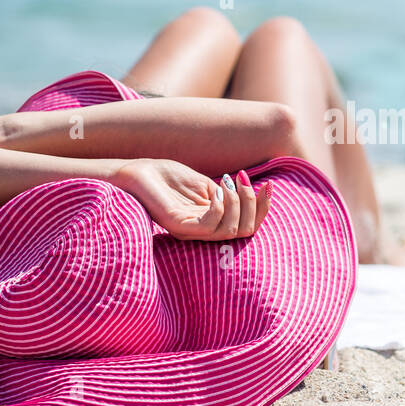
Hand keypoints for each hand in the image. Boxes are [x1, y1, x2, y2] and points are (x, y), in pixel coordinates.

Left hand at [110, 159, 271, 240]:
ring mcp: (190, 231)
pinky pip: (210, 225)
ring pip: (230, 230)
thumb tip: (252, 190)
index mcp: (211, 223)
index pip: (247, 227)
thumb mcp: (205, 184)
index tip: (267, 185)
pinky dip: (221, 206)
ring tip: (230, 182)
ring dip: (238, 202)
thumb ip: (227, 192)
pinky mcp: (178, 226)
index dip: (262, 208)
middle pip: (245, 231)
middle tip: (246, 181)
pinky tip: (217, 189)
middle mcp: (203, 232)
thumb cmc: (168, 178)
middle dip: (253, 205)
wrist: (136, 173)